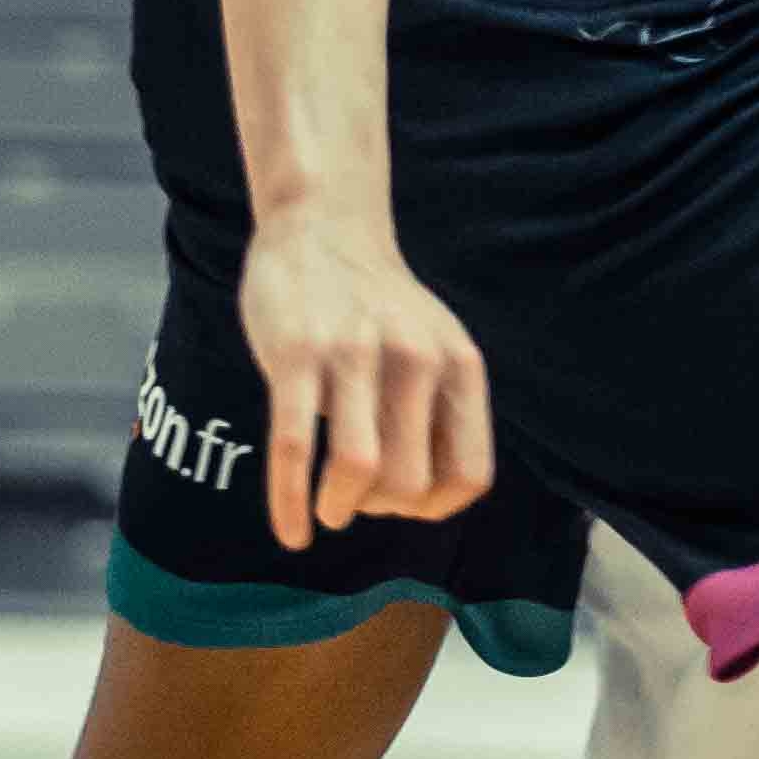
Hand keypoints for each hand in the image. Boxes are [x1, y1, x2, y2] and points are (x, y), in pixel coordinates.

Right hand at [237, 210, 491, 550]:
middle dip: (381, 510)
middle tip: (356, 499)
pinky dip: (290, 503)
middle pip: (410, 484)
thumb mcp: (435, 350)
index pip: (468, 477)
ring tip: (329, 510)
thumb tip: (424, 502)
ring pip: (360, 471)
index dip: (434, 507)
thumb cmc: (378, 308)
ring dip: (341, 508)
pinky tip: (292, 532)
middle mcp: (415, 360)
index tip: (402, 502)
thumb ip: (440, 414)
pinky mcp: (296, 354)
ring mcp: (354, 355)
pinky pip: (295, 448)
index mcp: (459, 367)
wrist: (324, 226)